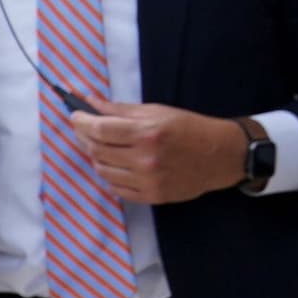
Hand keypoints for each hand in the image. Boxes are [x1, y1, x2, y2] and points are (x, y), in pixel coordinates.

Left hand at [65, 102, 249, 204]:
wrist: (222, 156)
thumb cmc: (189, 128)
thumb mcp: (156, 111)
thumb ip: (118, 109)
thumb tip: (87, 100)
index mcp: (147, 134)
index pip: (99, 129)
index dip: (80, 121)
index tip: (75, 115)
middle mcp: (146, 160)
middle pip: (96, 150)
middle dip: (84, 137)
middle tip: (84, 129)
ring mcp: (149, 181)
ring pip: (102, 171)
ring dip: (95, 157)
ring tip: (101, 146)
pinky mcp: (153, 197)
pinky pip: (116, 189)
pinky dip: (110, 176)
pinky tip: (115, 164)